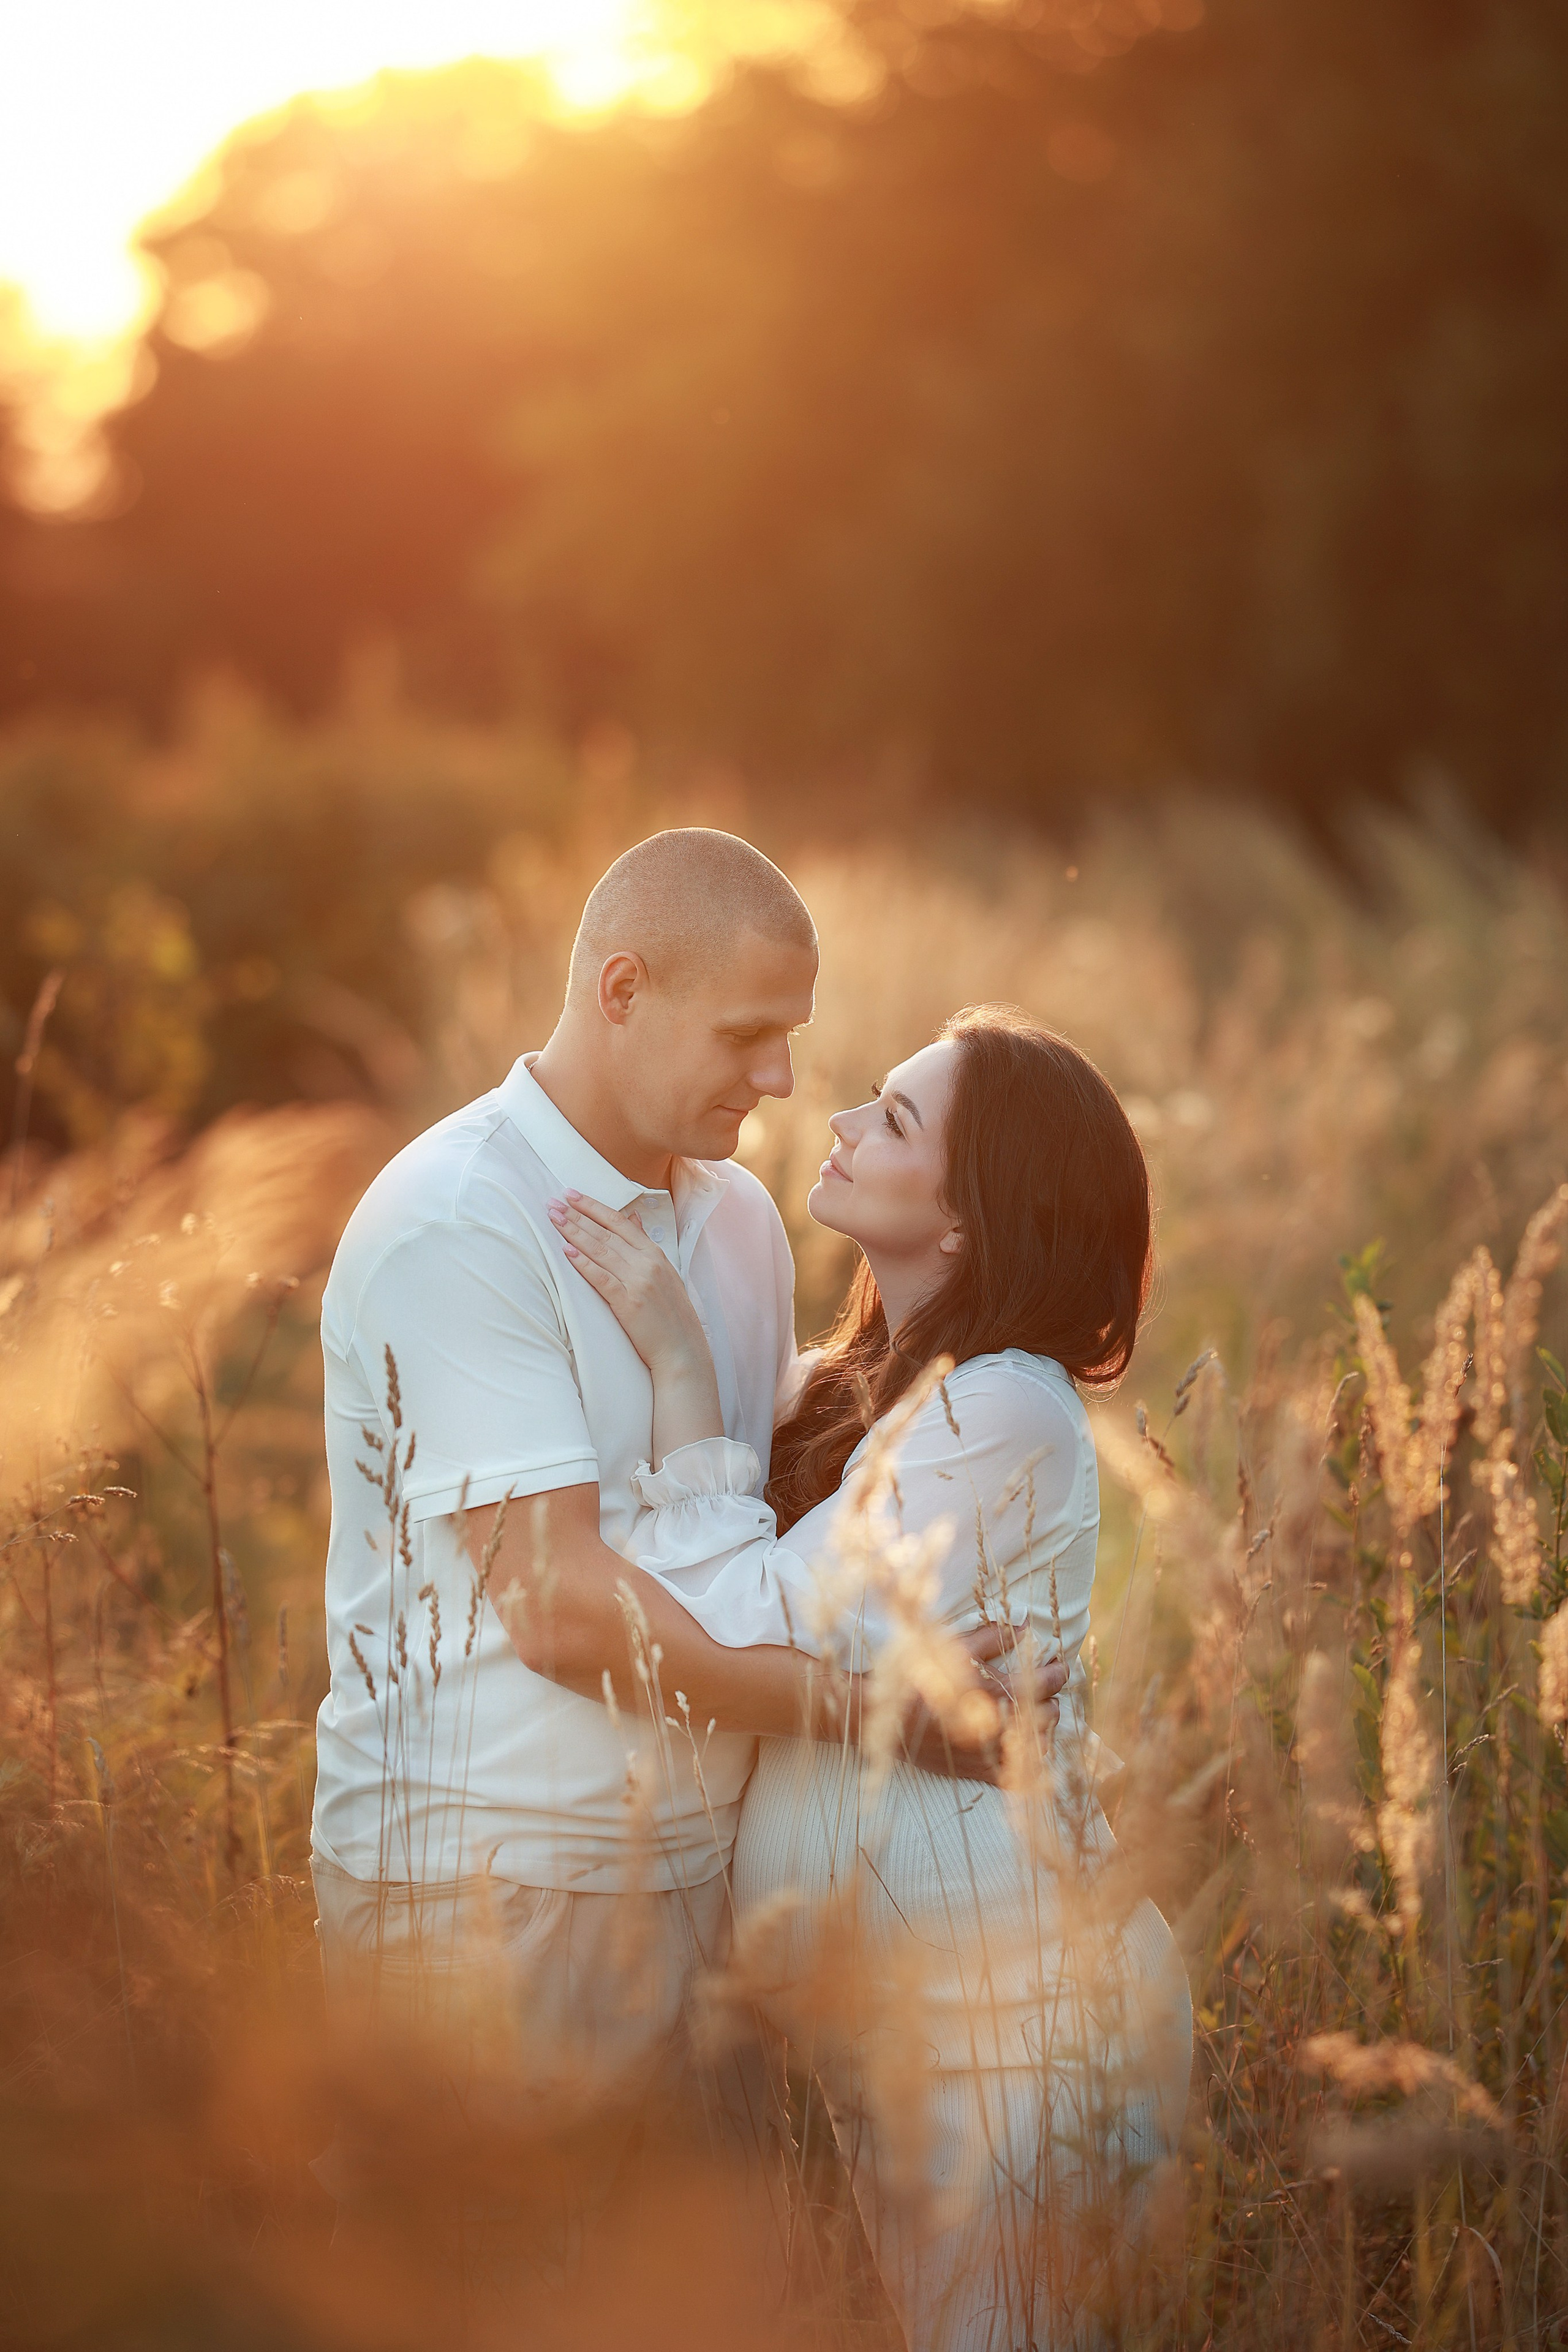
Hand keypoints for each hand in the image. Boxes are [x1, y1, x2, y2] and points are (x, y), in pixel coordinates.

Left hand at [547, 1192, 723, 1465]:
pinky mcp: (629, 1303)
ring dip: (574, 1232)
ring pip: (601, 1250)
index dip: (594, 1207)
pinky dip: (584, 1263)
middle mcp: (648, 1263)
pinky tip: (566, 1251)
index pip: (620, 1222)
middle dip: (577, 1215)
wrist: (683, 1353)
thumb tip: (633, 1220)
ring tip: (553, 1218)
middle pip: (606, 1232)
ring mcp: (638, 1282)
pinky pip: (602, 1278)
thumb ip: (646, 1246)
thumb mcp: (665, 1274)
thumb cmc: (671, 1316)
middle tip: (553, 1201)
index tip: (572, 1194)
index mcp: (656, 1254)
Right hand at [899, 1620, 1066, 1784]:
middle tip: (1040, 1689)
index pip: (1048, 1682)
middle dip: (1048, 1698)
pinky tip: (1020, 1745)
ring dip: (1041, 1729)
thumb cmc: (921, 1678)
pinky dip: (1026, 1760)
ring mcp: (994, 1753)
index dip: (1058, 1671)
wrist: (889, 1718)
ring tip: (1032, 1716)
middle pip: (1049, 1714)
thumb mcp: (954, 1647)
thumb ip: (992, 1636)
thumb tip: (1023, 1625)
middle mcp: (1004, 1726)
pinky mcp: (981, 1771)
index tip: (1059, 1665)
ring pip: (1041, 1745)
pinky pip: (1020, 1773)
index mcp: (1002, 1692)